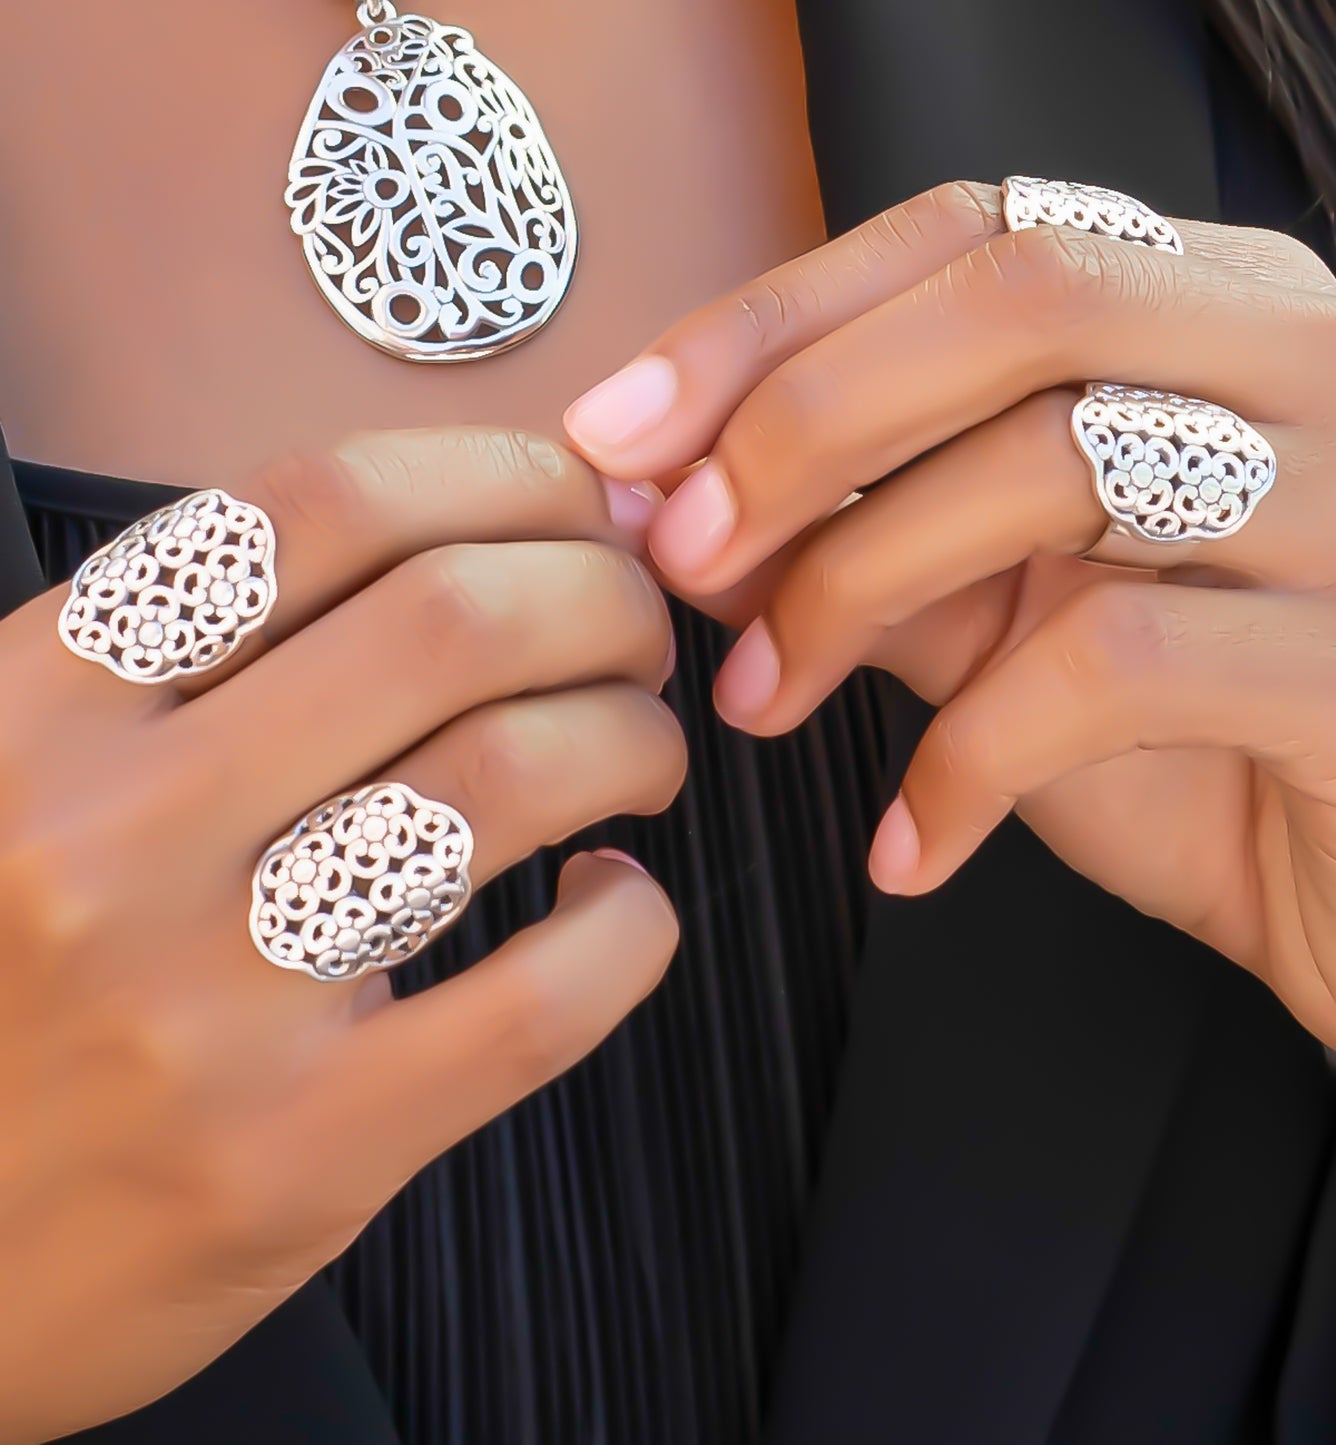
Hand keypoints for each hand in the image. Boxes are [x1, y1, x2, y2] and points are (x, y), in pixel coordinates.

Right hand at [0, 429, 682, 1441]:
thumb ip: (190, 663)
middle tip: (636, 634)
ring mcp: (205, 998)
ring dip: (632, 738)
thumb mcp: (21, 775)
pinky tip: (615, 905)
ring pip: (510, 778)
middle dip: (602, 597)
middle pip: (452, 620)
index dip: (501, 479)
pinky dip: (630, 928)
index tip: (574, 511)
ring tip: (641, 754)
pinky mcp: (299, 1149)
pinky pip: (540, 998)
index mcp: (40, 702)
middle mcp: (111, 827)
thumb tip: (447, 549)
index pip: (321, 506)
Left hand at [563, 181, 1335, 1161]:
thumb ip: (885, 549)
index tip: (625, 432)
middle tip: (677, 551)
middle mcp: (1322, 363)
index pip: (975, 236)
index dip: (775, 322)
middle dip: (801, 421)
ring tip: (764, 701)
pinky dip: (970, 758)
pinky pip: (1122, 668)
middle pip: (1020, 302)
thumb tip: (694, 514)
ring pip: (1063, 462)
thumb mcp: (1022, 629)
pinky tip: (910, 842)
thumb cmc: (1212, 756)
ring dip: (859, 582)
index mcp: (1227, 313)